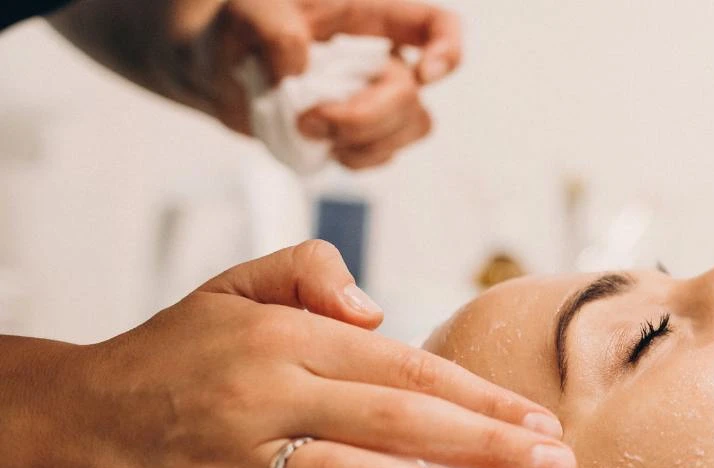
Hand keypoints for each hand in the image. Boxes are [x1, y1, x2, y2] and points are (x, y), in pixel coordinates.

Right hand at [56, 242, 569, 467]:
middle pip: (394, 417)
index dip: (477, 394)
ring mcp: (234, 459)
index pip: (403, 366)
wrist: (72, 414)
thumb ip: (311, 271)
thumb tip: (379, 307)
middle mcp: (266, 394)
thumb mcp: (236, 285)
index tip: (539, 421)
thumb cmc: (175, 352)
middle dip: (484, 442)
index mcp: (287, 339)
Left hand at [207, 0, 460, 167]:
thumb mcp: (244, 12)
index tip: (423, 76)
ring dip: (362, 141)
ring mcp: (376, 98)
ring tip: (310, 131)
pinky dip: (355, 157)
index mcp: (368, 16)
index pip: (434, 25)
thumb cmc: (237, 30)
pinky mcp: (363, 134)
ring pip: (411, 128)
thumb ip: (271, 28)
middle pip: (412, 94)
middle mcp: (381, 57)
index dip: (447, 50)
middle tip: (310, 119)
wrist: (216, 75)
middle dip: (366, 117)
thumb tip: (301, 68)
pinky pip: (385, 154)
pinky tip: (324, 146)